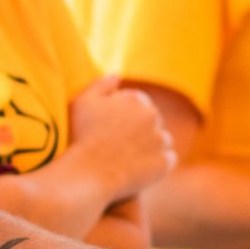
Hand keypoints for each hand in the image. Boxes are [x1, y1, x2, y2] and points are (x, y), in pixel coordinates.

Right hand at [67, 76, 175, 200]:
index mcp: (137, 99)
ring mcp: (161, 139)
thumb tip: (117, 75)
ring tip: (129, 158)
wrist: (88, 173)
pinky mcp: (166, 162)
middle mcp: (153, 115)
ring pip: (161, 140)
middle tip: (119, 146)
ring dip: (151, 146)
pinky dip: (158, 164)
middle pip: (151, 121)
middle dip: (139, 130)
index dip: (124, 117)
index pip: (138, 103)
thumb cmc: (82, 137)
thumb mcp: (83, 102)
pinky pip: (167, 160)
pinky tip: (141, 169)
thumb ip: (101, 84)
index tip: (112, 130)